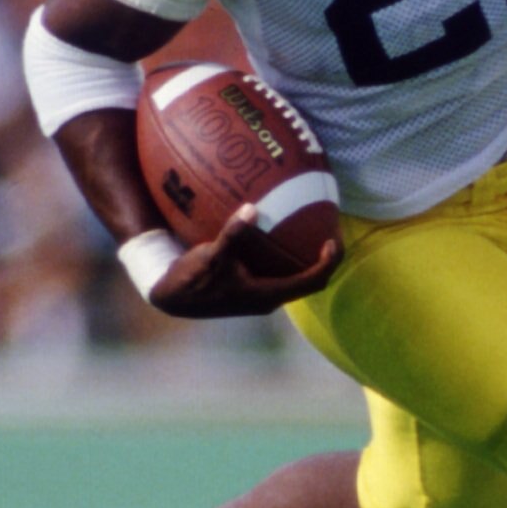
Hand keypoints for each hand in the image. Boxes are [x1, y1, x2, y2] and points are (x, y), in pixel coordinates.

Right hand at [147, 206, 341, 318]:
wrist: (171, 298)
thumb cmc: (192, 281)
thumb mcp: (211, 256)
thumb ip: (233, 235)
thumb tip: (251, 209)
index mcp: (267, 295)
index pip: (312, 281)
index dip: (329, 263)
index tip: (334, 240)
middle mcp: (269, 298)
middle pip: (309, 280)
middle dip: (324, 259)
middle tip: (330, 231)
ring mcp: (260, 294)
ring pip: (294, 276)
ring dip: (306, 257)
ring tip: (311, 229)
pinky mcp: (250, 287)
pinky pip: (278, 270)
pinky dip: (284, 253)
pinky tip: (277, 231)